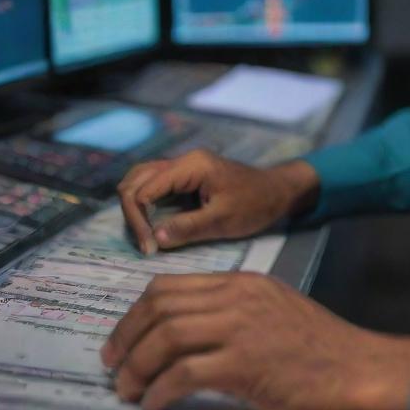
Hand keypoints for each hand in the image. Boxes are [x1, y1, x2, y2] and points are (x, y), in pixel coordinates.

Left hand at [100, 272, 409, 409]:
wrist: (356, 369)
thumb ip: (235, 312)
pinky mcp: (244, 365)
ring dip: (137, 368)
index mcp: (243, 283)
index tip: (122, 340)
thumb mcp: (275, 311)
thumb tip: (186, 335)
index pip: (171, 285)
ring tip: (128, 391)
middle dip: (126, 339)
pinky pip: (183, 374)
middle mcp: (237, 298)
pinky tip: (155, 405)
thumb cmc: (320, 348)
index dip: (136, 314)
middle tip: (114, 367)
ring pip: (166, 337)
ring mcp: (241, 329)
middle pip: (160, 307)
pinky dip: (159, 391)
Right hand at [117, 150, 320, 254]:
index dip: (139, 220)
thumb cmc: (254, 204)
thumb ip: (187, 228)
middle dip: (132, 213)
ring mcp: (182, 167)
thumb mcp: (223, 220)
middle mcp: (182, 161)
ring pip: (141, 181)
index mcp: (190, 166)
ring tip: (146, 237)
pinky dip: (146, 205)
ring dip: (136, 208)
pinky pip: (154, 186)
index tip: (150, 248)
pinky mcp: (184, 177)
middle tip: (145, 244)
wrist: (277, 192)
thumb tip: (154, 239)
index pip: (143, 190)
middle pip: (135, 180)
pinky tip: (153, 226)